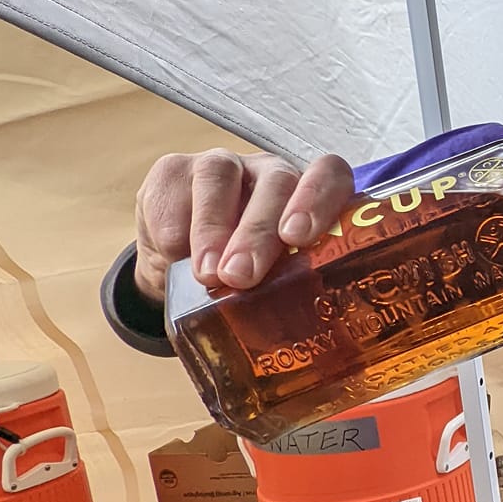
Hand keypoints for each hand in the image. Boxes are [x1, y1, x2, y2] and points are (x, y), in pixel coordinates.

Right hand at [132, 148, 355, 302]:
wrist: (176, 265)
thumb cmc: (240, 277)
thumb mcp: (269, 287)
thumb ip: (290, 293)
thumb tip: (305, 334)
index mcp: (307, 199)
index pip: (329, 176)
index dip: (320, 199)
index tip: (300, 238)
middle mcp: (270, 174)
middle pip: (276, 183)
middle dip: (258, 232)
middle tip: (244, 276)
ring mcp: (223, 167)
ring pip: (221, 178)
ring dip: (213, 230)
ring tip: (207, 274)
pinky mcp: (174, 169)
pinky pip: (176, 189)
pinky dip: (175, 229)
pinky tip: (173, 257)